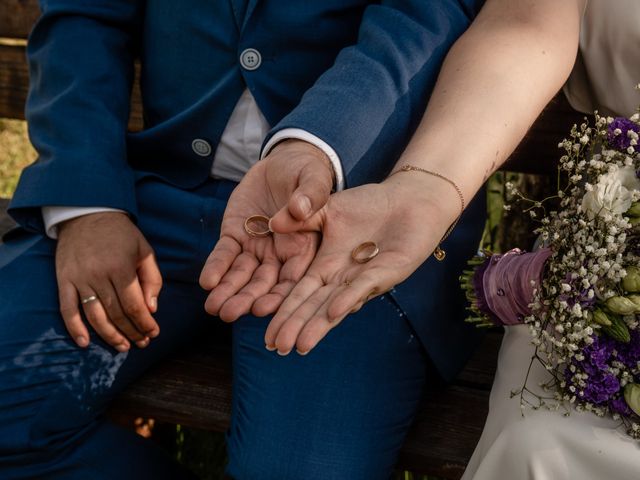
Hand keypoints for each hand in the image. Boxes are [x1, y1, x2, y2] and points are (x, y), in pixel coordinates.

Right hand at [56, 212, 161, 350]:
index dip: (144, 323)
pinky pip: (67, 309)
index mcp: (121, 267)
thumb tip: (151, 309)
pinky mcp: (63, 280)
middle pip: (116, 313)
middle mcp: (99, 275)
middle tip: (141, 343)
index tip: (153, 333)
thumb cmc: (122, 234)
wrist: (87, 214)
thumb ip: (152, 280)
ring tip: (123, 346)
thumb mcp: (144, 251)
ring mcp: (79, 279)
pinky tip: (84, 343)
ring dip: (109, 335)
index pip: (134, 305)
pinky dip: (75, 328)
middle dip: (131, 332)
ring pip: (94, 316)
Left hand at [199, 139, 333, 320]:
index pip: (293, 278)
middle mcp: (280, 253)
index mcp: (305, 247)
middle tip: (229, 314)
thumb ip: (311, 194)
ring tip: (213, 307)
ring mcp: (256, 246)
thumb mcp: (314, 179)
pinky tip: (207, 282)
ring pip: (242, 274)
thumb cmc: (306, 172)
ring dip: (228, 291)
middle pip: (263, 283)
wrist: (283, 162)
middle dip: (247, 299)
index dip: (279, 295)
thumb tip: (299, 209)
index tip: (264, 309)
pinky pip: (224, 254)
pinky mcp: (235, 235)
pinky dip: (216, 268)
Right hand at [265, 174, 459, 354]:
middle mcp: (343, 278)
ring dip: (320, 325)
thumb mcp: (327, 209)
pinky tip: (334, 313)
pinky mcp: (388, 271)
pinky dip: (349, 299)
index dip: (284, 313)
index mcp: (327, 266)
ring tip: (301, 345)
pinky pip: (364, 286)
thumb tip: (269, 224)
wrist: (409, 199)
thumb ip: (300, 219)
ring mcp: (365, 278)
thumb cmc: (370, 205)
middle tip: (275, 348)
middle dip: (296, 326)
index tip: (266, 333)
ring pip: (337, 305)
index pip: (300, 294)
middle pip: (315, 306)